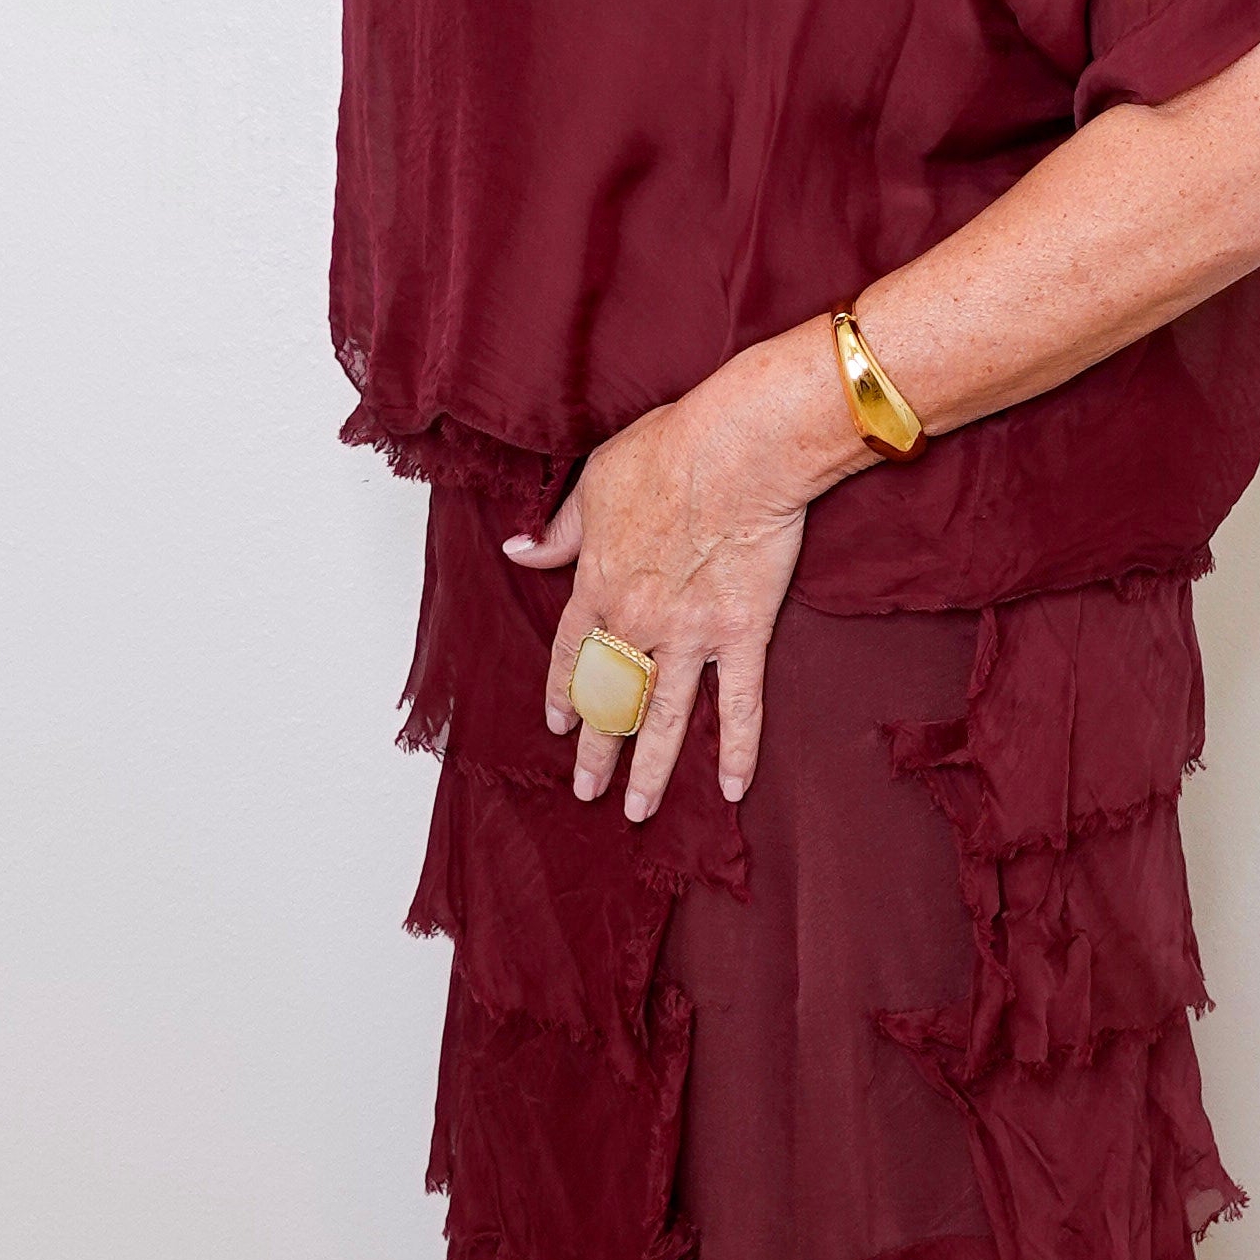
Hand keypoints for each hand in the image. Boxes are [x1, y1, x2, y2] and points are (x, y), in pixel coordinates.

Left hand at [501, 330, 859, 820]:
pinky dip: (737, 748)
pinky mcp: (741, 633)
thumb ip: (560, 529)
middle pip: (610, 699)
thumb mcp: (594, 482)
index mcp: (598, 585)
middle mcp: (637, 622)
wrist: (738, 449)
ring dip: (649, 769)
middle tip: (587, 790)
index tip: (557, 722)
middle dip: (596, 750)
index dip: (562, 690)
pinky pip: (740, 703)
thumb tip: (517, 548)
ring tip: (639, 811)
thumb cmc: (668, 451)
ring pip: (662, 717)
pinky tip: (730, 788)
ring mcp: (690, 635)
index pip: (569, 653)